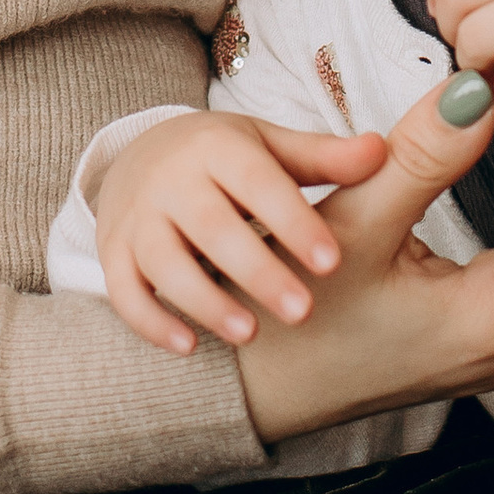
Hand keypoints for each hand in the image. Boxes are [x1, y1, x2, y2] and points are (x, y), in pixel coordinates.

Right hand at [97, 112, 387, 355]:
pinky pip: (124, 291)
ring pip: (165, 262)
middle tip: (303, 311)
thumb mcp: (271, 148)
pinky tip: (189, 347)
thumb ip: (323, 158)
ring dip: (206, 300)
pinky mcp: (114, 253)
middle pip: (212, 226)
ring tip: (251, 334)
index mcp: (219, 146)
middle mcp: (173, 179)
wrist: (141, 156)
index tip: (332, 261)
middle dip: (257, 270)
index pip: (258, 182)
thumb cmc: (226, 158)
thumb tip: (379, 151)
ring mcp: (139, 217)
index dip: (293, 221)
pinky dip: (151, 321)